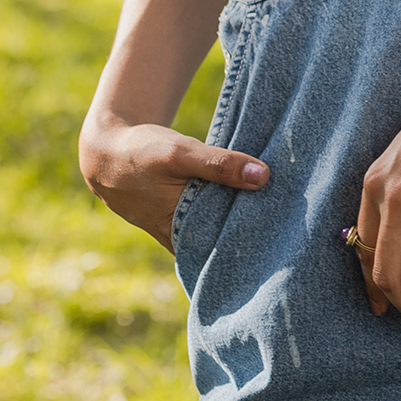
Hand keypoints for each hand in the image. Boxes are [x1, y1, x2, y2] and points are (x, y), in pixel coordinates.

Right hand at [79, 116, 268, 252]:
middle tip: (293, 223)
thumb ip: (220, 165)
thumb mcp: (181, 154)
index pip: (225, 250)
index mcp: (179, 233)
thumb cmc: (143, 153)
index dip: (254, 244)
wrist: (107, 150)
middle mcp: (181, 239)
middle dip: (252, 232)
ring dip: (241, 218)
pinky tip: (254, 196)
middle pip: (224, 241)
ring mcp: (180, 228)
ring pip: (218, 228)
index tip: (286, 238)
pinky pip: (211, 217)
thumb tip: (264, 177)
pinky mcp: (181, 214)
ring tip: (281, 210)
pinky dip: (228, 207)